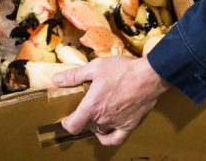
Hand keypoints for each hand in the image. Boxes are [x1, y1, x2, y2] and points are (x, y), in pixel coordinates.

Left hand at [52, 55, 168, 145]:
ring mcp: (116, 124)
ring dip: (94, 125)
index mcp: (91, 107)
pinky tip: (104, 132)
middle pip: (85, 127)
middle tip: (82, 108)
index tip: (66, 116)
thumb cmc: (122, 70)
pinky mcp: (129, 125)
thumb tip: (56, 79)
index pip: (72, 126)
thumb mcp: (95, 67)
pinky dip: (107, 138)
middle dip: (81, 120)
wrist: (149, 76)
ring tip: (94, 115)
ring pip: (99, 131)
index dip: (66, 123)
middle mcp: (102, 119)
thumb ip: (74, 75)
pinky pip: (115, 139)